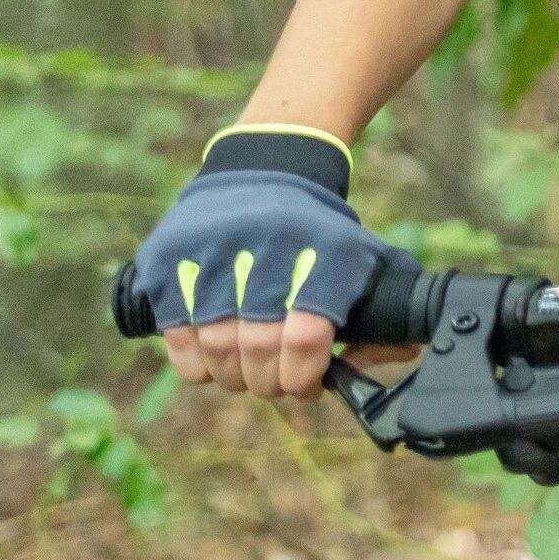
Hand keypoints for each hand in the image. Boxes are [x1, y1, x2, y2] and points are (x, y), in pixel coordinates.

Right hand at [131, 136, 416, 403]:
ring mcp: (213, 248)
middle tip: (275, 383)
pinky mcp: (169, 257)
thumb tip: (383, 369)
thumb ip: (389, 319)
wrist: (264, 174)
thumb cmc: (324, 238)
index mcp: (327, 251)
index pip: (305, 336)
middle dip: (268, 382)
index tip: (307, 385)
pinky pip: (177, 334)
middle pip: (257, 347)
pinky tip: (212, 361)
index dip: (302, 376)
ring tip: (246, 373)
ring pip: (215, 346)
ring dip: (232, 376)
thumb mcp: (369, 262)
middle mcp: (269, 244)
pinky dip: (195, 362)